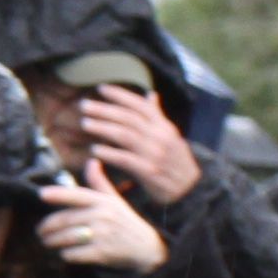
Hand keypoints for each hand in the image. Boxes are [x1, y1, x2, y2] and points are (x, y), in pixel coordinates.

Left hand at [41, 161, 173, 273]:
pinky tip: (65, 253)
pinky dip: (66, 255)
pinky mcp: (102, 253)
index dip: (59, 194)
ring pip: (66, 238)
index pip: (77, 195)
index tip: (41, 194)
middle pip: (65, 220)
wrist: (147, 248)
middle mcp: (102, 216)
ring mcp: (102, 235)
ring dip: (52, 242)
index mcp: (103, 201)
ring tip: (48, 242)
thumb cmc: (127, 222)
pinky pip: (73, 254)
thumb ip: (99, 182)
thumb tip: (91, 161)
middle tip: (40, 232)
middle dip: (47, 228)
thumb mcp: (116, 200)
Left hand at [80, 84, 204, 206]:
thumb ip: (158, 116)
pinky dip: (109, 153)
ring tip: (86, 123)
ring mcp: (155, 154)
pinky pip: (126, 159)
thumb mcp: (171, 135)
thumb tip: (151, 95)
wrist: (192, 189)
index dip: (120, 95)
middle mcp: (160, 137)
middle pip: (128, 118)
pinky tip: (95, 150)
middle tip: (84, 105)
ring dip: (103, 128)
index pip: (140, 105)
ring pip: (125, 136)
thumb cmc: (176, 161)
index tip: (101, 88)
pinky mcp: (149, 172)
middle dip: (105, 110)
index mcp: (164, 126)